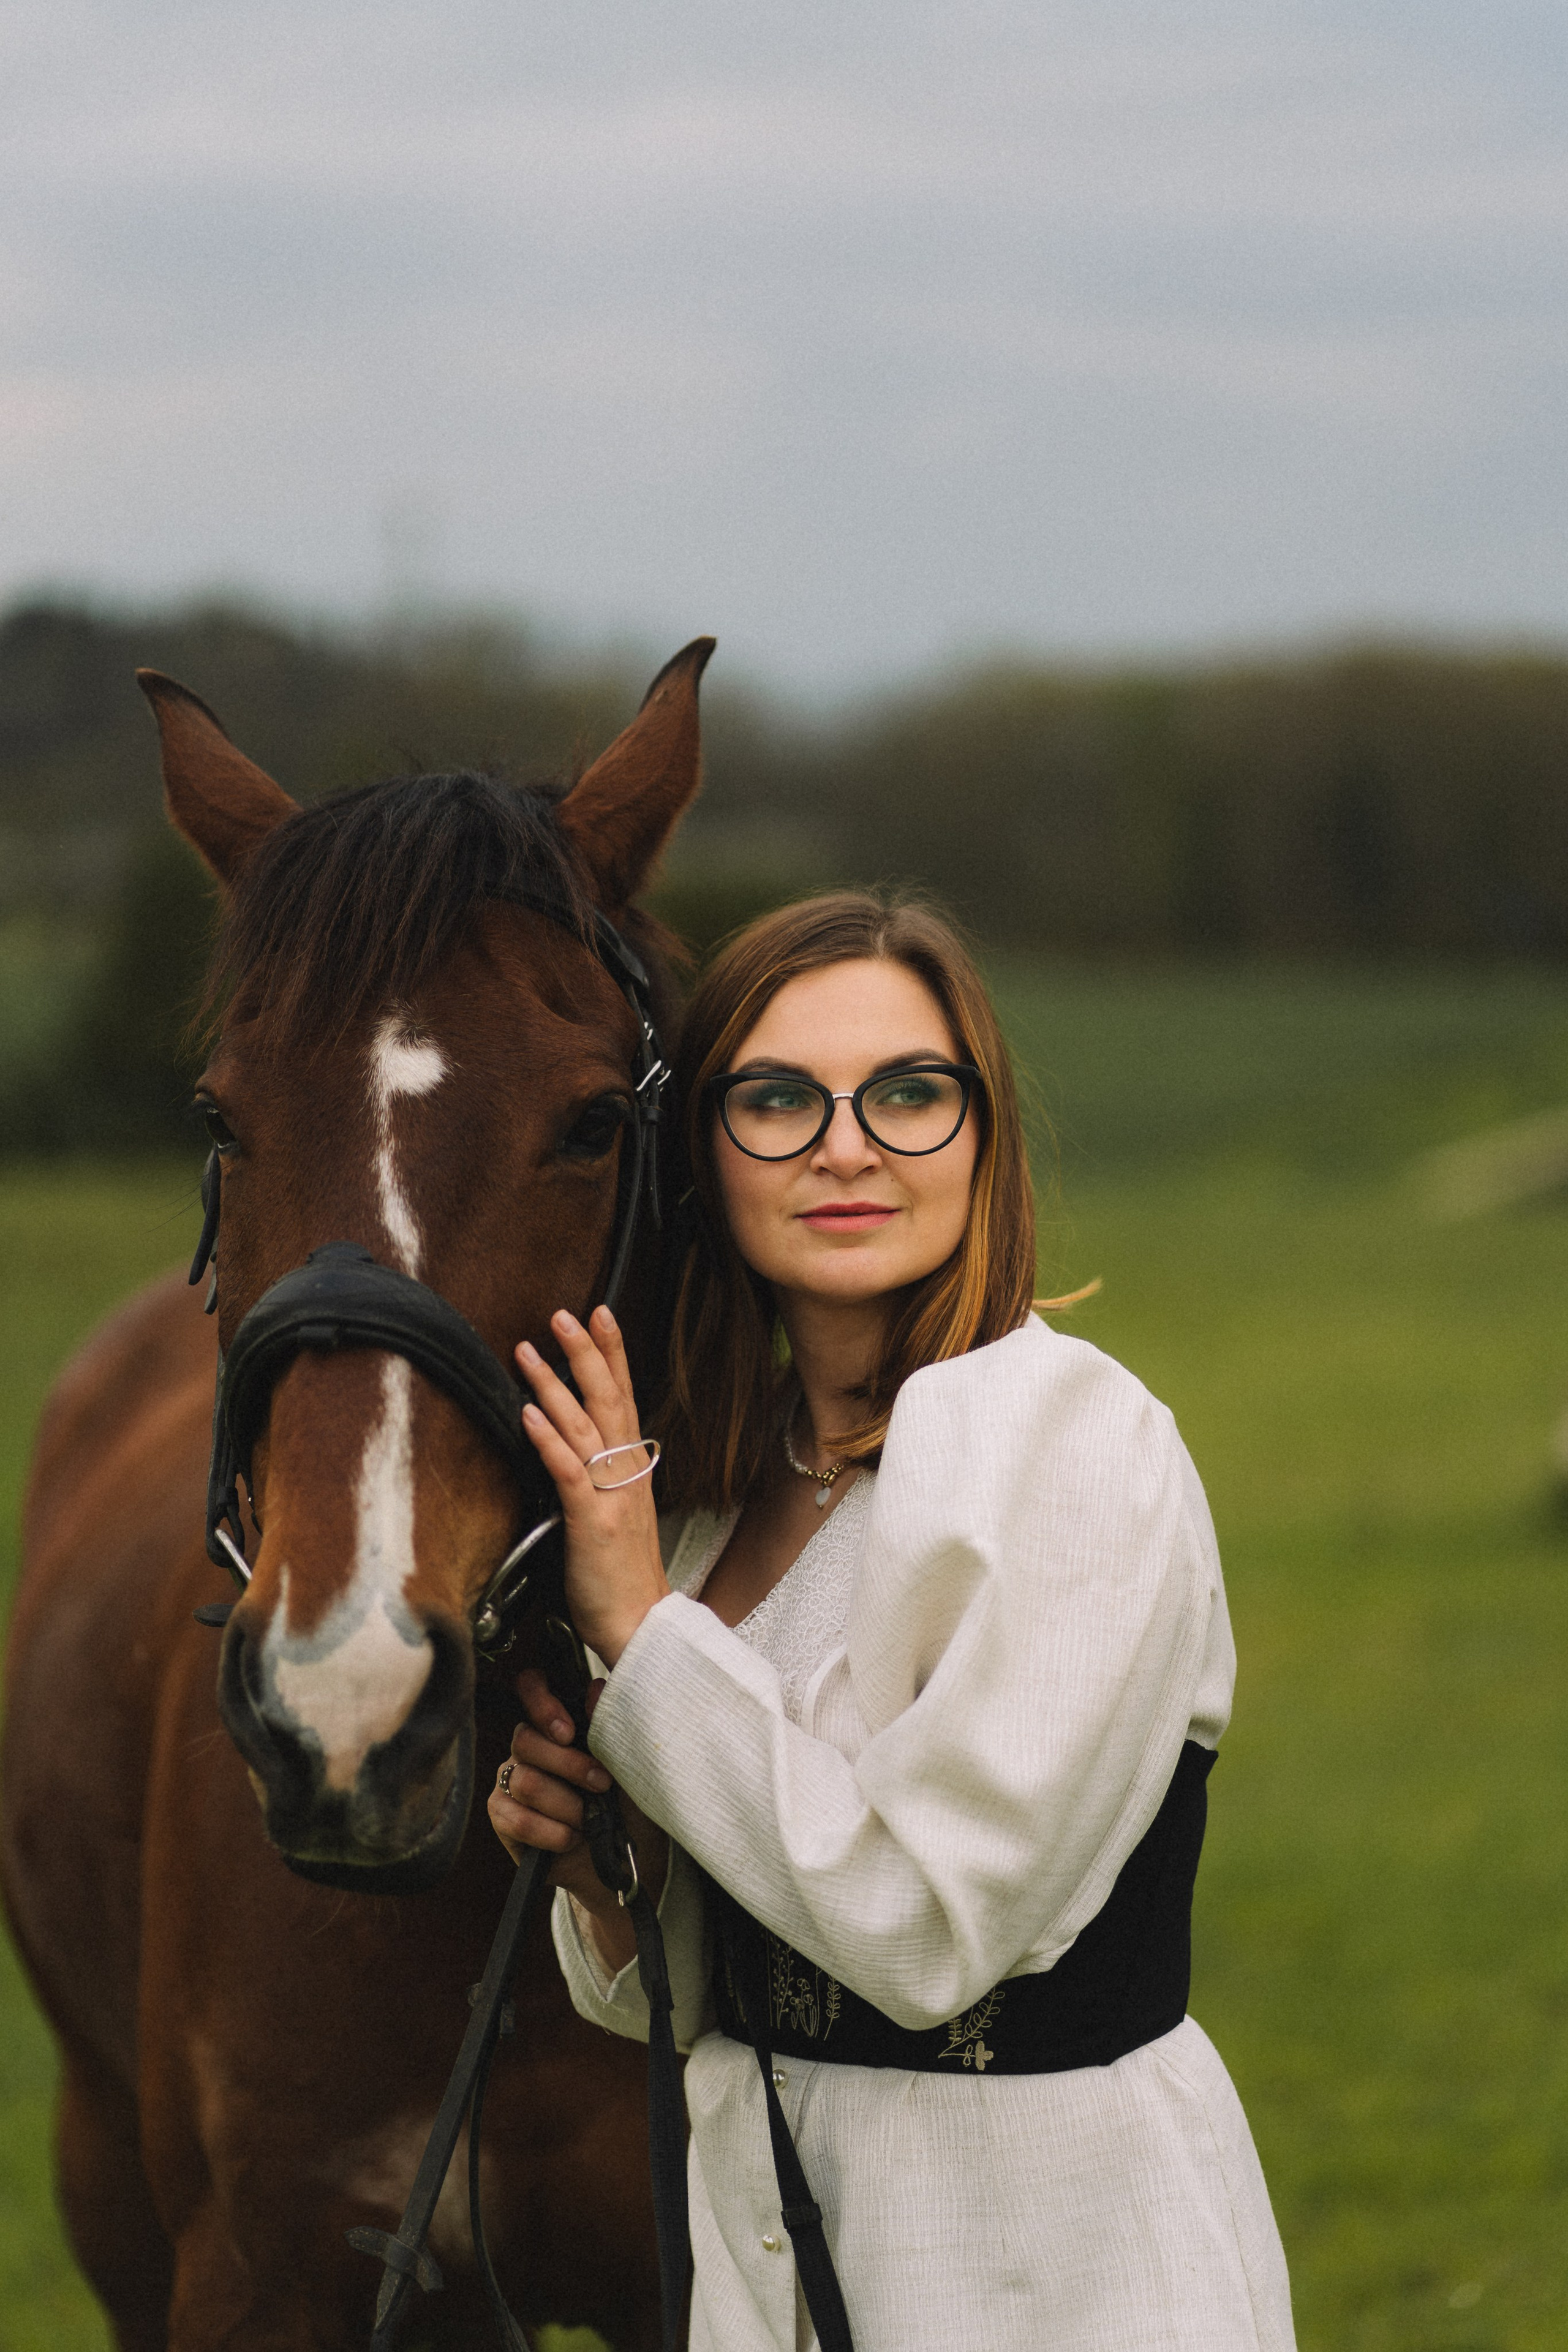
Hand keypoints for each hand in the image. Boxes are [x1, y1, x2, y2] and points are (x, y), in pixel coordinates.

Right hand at [487, 1668, 668, 1973]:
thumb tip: (594, 1687)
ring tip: (590, 1820)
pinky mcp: (502, 1816)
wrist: (623, 1861)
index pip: (530, 1687)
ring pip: (525, 1781)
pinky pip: (518, 1819)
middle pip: (525, 1739)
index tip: (569, 1732)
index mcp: (559, 1723)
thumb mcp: (629, 1765)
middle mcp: (529, 1746)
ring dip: (567, 1806)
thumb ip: (608, 1726)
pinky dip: (552, 1833)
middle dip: (569, 1766)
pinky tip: (571, 1838)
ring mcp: (510, 1780)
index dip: (541, 1703)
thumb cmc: (629, 1805)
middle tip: (601, 1785)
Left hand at [515, 1305, 670, 1667]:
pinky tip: (528, 1415)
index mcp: (632, 1470)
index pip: (623, 1398)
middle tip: (563, 1314)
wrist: (642, 1626)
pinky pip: (569, 1473)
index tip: (599, 1315)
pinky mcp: (593, 1523)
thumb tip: (572, 1449)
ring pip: (584, 1427)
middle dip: (586, 1352)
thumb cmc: (621, 1577)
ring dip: (554, 1385)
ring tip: (529, 1350)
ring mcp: (611, 1497)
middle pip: (609, 1399)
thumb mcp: (614, 1516)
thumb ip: (599, 1479)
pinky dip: (549, 1440)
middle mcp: (626, 1474)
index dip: (612, 1355)